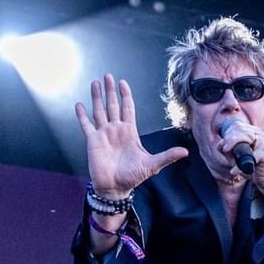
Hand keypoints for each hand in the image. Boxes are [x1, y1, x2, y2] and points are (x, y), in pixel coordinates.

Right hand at [75, 74, 186, 196]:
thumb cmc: (133, 176)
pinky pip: (86, 125)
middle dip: (110, 91)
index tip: (123, 83)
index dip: (126, 96)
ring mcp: (103, 134)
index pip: (128, 109)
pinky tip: (79, 104)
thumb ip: (167, 156)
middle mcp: (116, 130)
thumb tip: (185, 152)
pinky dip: (82, 115)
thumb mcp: (152, 164)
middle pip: (113, 105)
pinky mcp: (92, 141)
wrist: (116, 188)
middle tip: (108, 76)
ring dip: (97, 97)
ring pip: (99, 111)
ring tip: (95, 83)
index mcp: (130, 132)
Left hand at [218, 118, 263, 219]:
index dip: (228, 134)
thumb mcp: (236, 157)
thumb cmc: (251, 167)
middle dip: (229, 139)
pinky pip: (251, 156)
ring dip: (234, 146)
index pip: (238, 126)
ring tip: (228, 158)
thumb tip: (220, 145)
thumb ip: (228, 150)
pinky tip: (234, 171)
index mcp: (254, 132)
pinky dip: (241, 166)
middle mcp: (261, 134)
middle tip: (224, 150)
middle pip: (241, 129)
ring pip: (246, 137)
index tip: (222, 146)